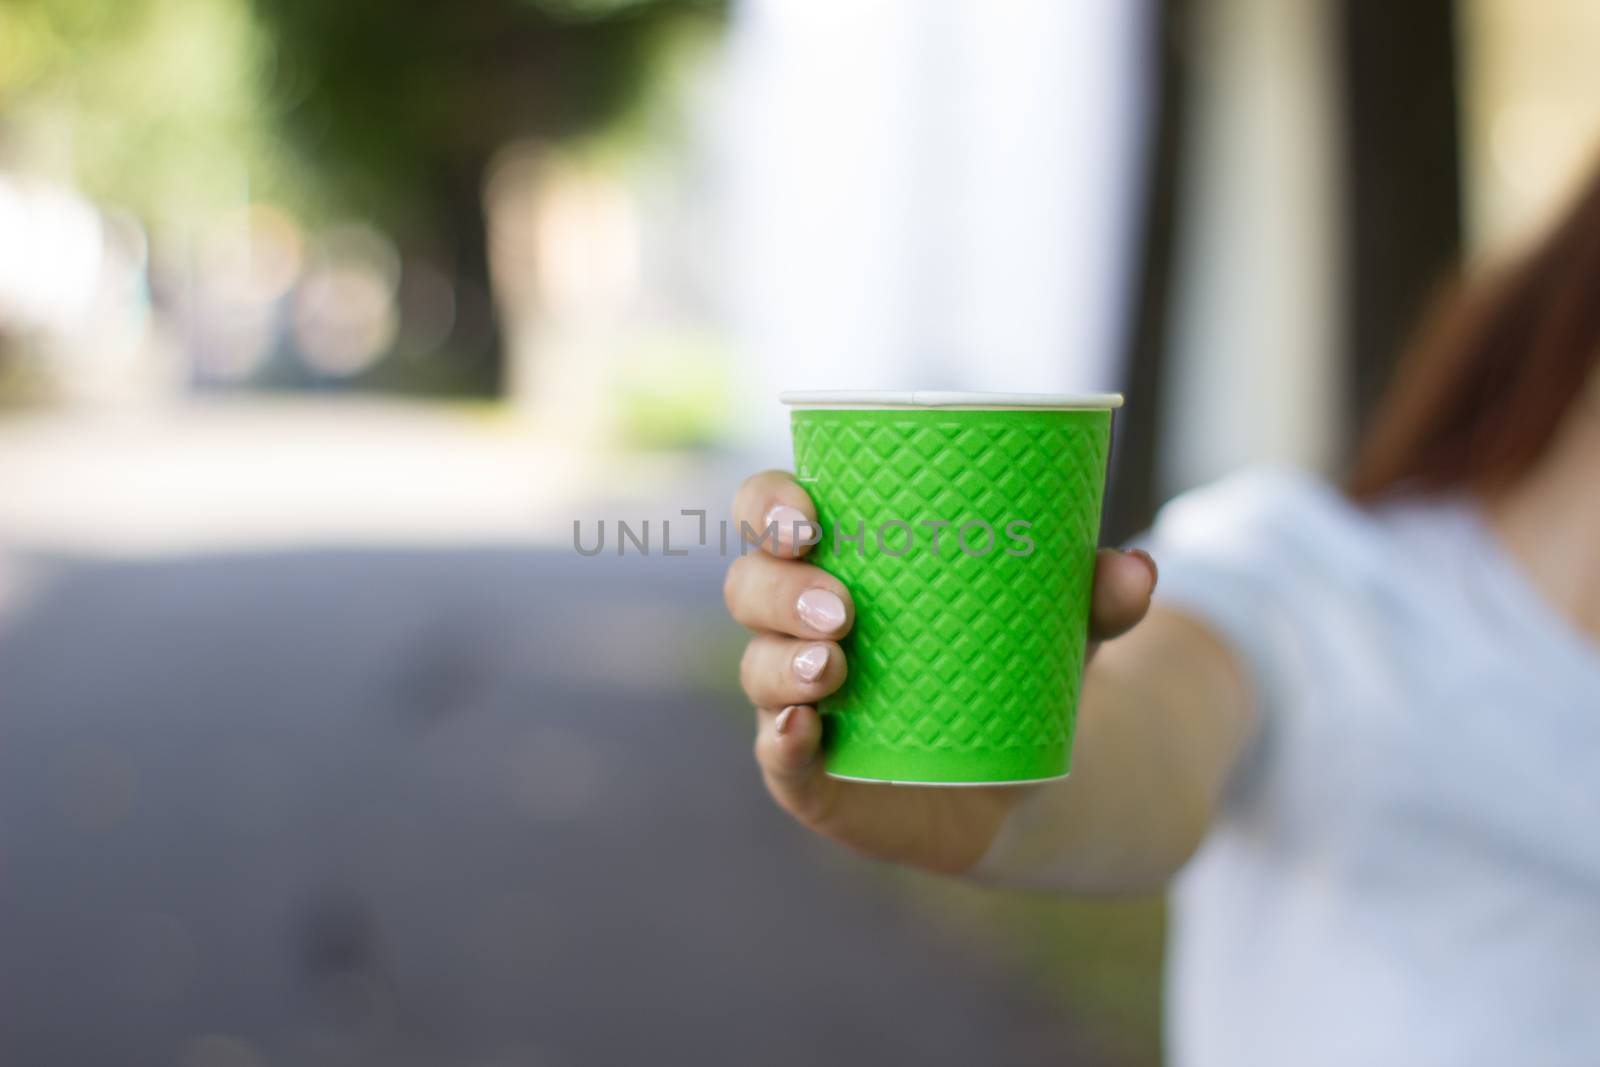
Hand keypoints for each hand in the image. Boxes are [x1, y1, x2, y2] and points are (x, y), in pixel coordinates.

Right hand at [725, 470, 1157, 874]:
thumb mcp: (1059, 627)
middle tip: (845, 607)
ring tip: (840, 665)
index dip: (770, 503)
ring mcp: (796, 699)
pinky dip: (781, 740)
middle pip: (752, 586)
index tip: (809, 514)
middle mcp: (798, 624)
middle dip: (782, 588)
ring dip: (785, 661)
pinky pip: (775, 754)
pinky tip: (807, 728)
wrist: (1021, 780)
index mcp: (838, 562)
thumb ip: (1098, 598)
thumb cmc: (1015, 668)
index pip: (771, 512)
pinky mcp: (808, 773)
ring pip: (759, 668)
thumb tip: (1141, 568)